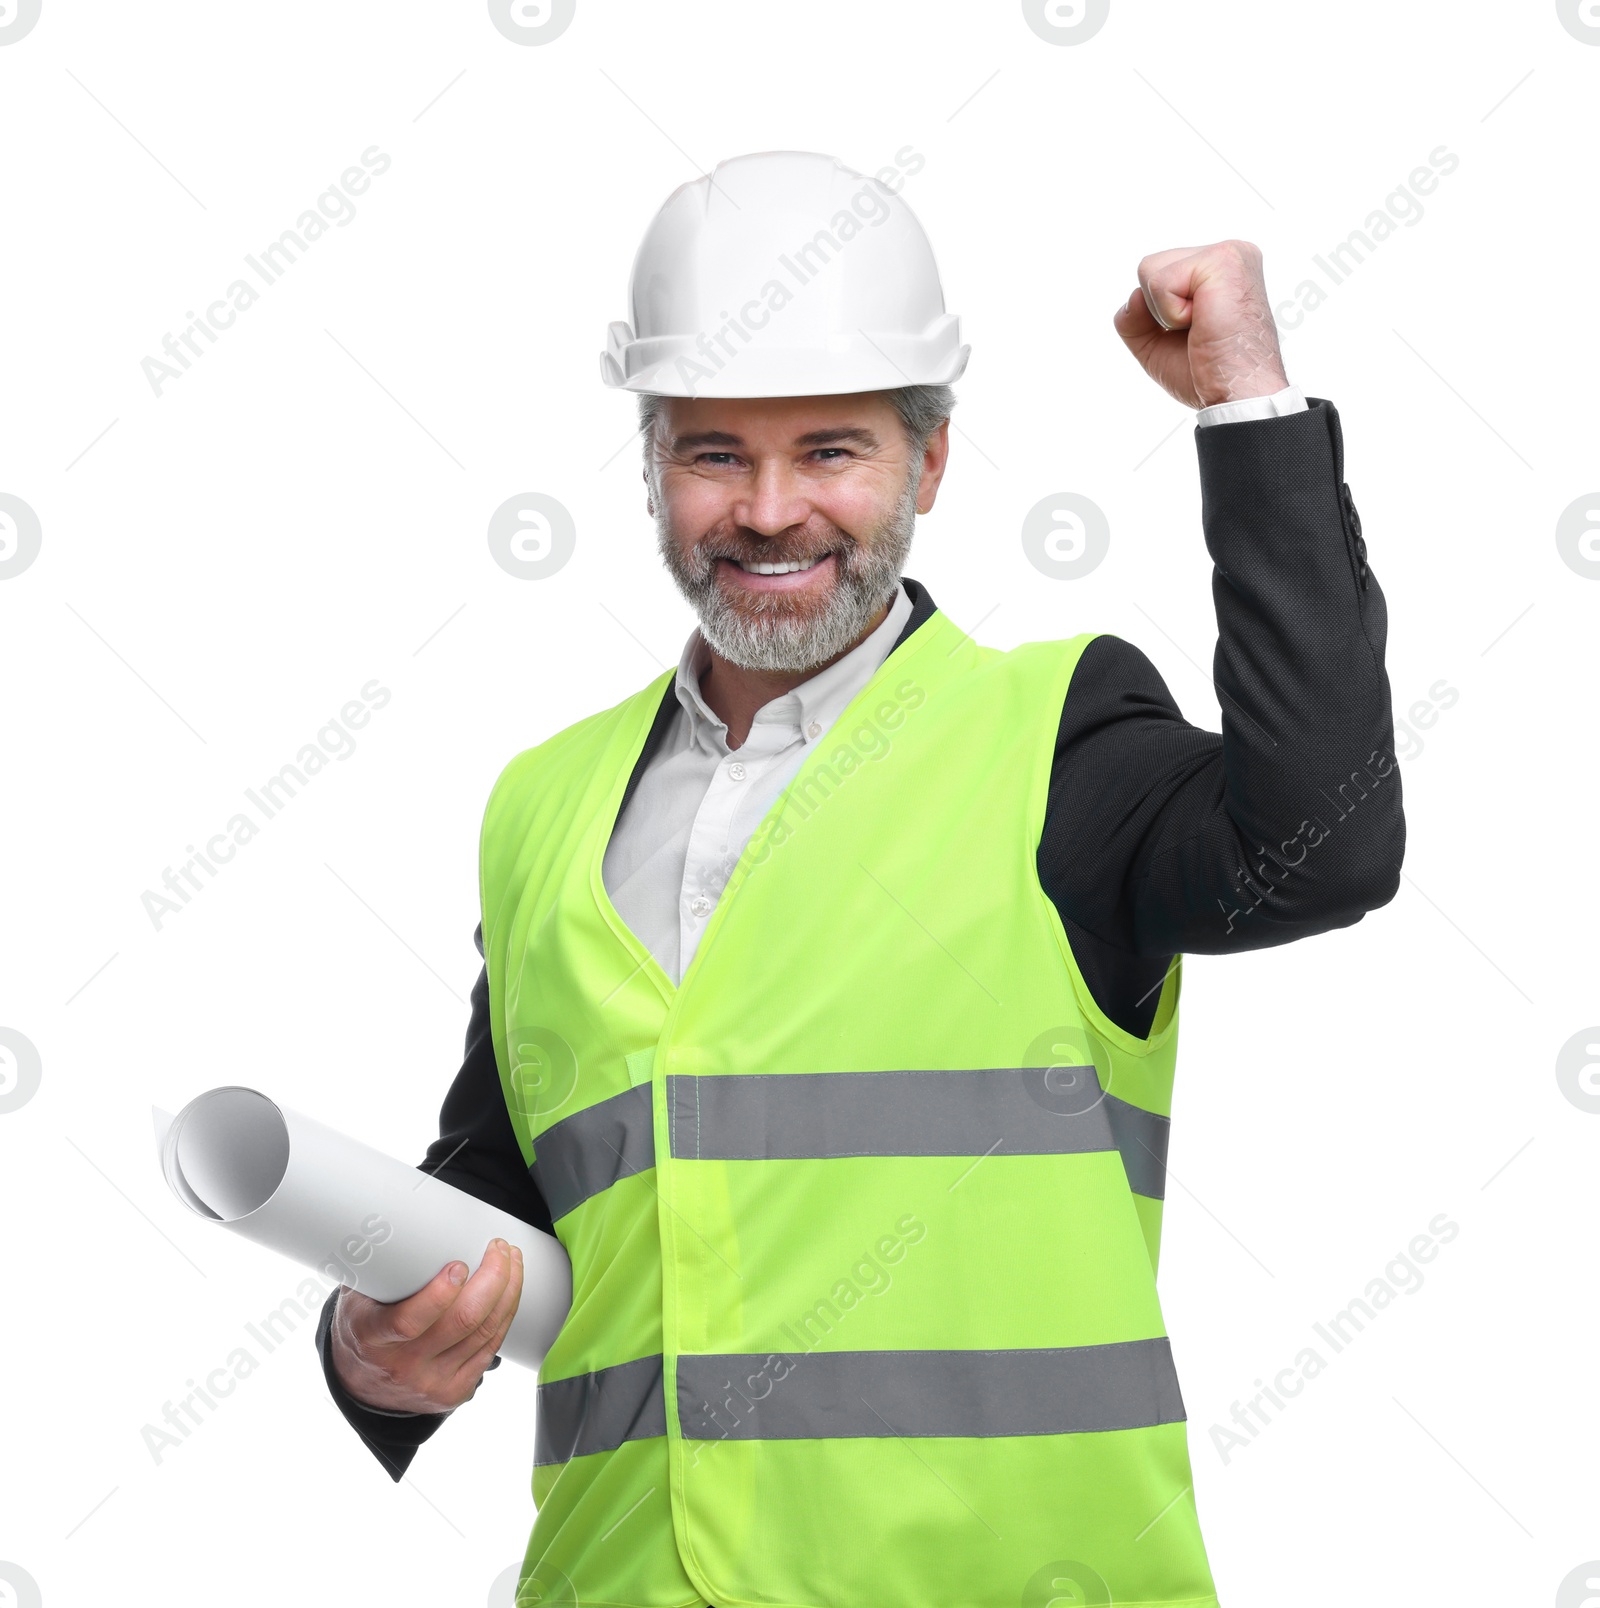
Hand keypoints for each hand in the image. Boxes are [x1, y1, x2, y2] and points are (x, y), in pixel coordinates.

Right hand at [329, 1237, 524, 1413]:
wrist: (361, 1383)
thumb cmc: (364, 1324)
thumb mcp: (356, 1296)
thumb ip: (375, 1263)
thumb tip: (393, 1216)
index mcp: (373, 1338)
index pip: (409, 1321)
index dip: (441, 1293)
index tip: (460, 1264)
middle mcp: (403, 1365)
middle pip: (463, 1321)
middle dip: (493, 1279)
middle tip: (499, 1248)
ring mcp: (432, 1382)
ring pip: (485, 1332)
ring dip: (508, 1291)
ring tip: (511, 1260)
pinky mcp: (455, 1391)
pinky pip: (491, 1347)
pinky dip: (506, 1314)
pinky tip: (511, 1290)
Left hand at [1113, 239, 1288, 410]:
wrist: (1237, 395)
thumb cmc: (1206, 373)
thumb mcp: (1156, 344)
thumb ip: (1134, 317)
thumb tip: (1134, 295)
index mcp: (1218, 268)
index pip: (1156, 274)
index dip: (1158, 314)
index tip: (1196, 332)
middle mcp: (1228, 253)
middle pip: (1148, 267)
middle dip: (1157, 311)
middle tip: (1198, 331)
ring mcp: (1228, 253)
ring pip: (1148, 270)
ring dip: (1165, 313)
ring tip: (1202, 327)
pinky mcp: (1223, 260)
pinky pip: (1159, 283)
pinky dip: (1172, 315)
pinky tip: (1204, 324)